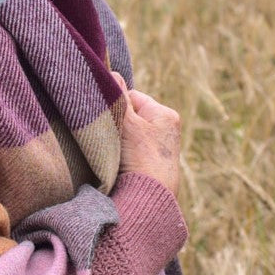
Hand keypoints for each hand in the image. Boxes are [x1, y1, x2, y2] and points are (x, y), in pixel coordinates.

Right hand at [113, 74, 181, 196]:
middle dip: (117, 124)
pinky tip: (117, 165)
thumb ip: (118, 96)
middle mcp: (167, 131)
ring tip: (112, 153)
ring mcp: (160, 151)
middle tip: (108, 136)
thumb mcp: (127, 122)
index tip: (106, 118)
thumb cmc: (141, 158)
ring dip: (117, 142)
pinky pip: (131, 153)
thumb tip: (112, 73)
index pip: (132, 97)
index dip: (115, 105)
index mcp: (166, 115)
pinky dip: (122, 157)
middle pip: (130, 117)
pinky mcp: (152, 169)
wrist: (149, 200)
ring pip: (129, 136)